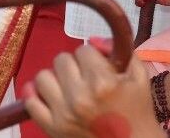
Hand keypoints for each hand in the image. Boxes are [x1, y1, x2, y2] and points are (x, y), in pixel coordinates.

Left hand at [23, 45, 163, 137]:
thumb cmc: (138, 109)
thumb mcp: (138, 75)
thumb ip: (119, 50)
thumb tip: (93, 40)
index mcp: (102, 82)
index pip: (83, 50)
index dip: (91, 56)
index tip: (98, 67)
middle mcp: (80, 97)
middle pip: (61, 59)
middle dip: (73, 65)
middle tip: (84, 77)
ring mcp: (64, 113)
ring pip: (43, 77)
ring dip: (55, 78)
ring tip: (68, 87)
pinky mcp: (53, 128)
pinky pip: (31, 103)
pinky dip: (36, 96)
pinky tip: (50, 95)